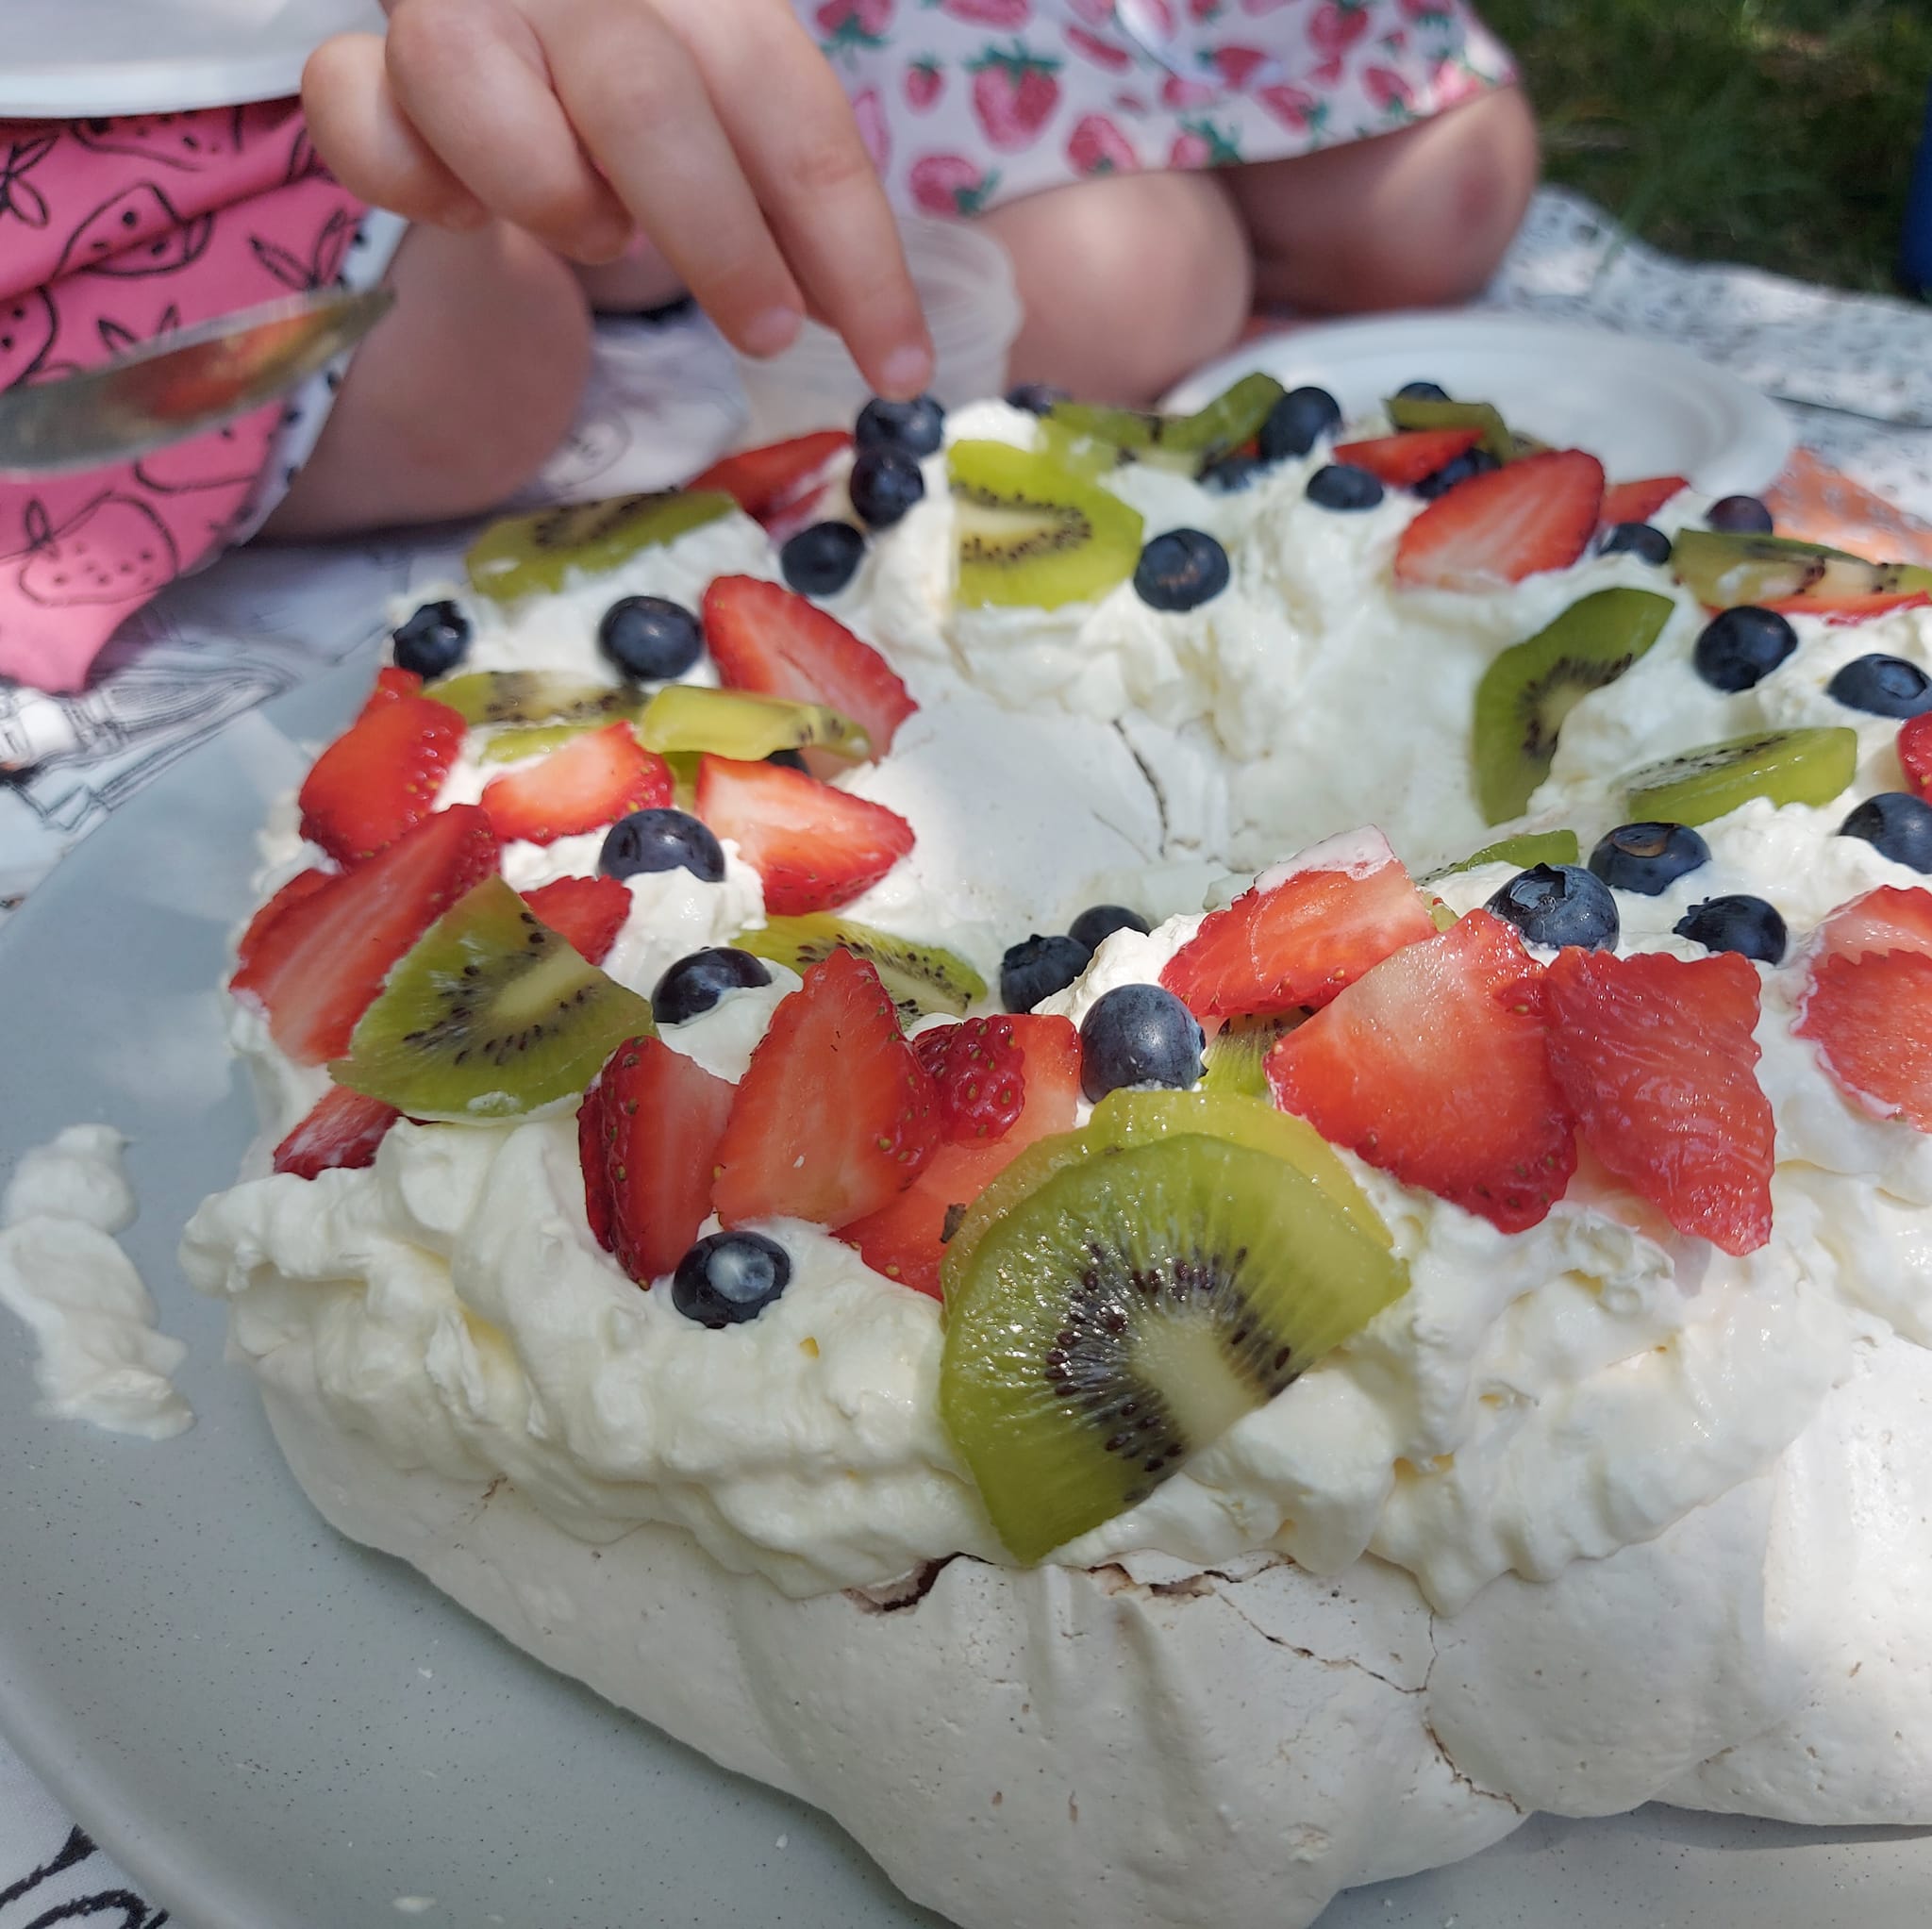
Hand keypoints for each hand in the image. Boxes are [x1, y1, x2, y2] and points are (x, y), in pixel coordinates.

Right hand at [304, 0, 933, 395]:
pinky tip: (467, 209)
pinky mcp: (370, 60)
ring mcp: (462, 4)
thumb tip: (881, 339)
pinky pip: (359, 114)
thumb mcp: (740, 131)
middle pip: (643, 98)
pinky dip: (419, 187)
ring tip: (593, 228)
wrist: (517, 22)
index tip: (897, 370)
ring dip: (548, 195)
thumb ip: (793, 209)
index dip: (855, 251)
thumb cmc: (640, 96)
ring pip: (469, 82)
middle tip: (766, 334)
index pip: (795, 112)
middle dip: (717, 239)